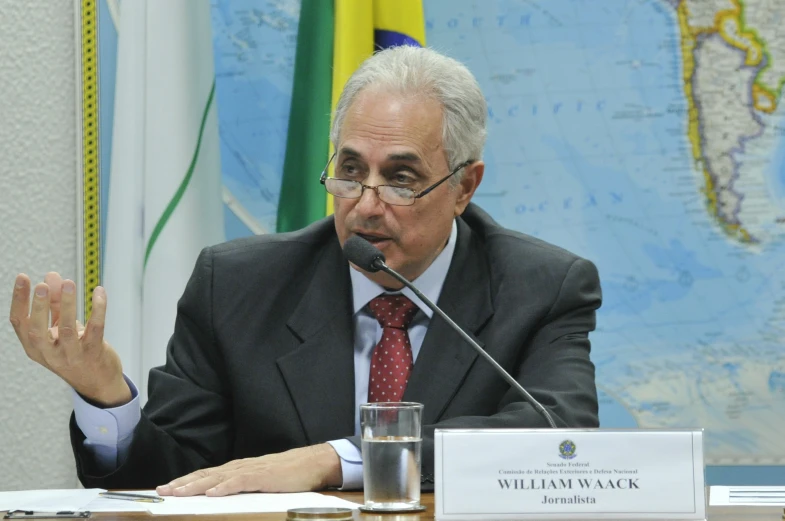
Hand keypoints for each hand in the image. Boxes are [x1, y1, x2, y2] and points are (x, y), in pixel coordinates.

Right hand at [9, 272, 130, 405]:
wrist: (98, 382)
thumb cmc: (74, 351)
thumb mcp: (59, 329)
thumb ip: (55, 304)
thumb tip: (51, 276)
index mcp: (35, 347)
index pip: (19, 323)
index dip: (19, 300)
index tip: (23, 278)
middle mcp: (49, 354)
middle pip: (37, 331)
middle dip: (39, 307)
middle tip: (42, 285)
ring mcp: (72, 355)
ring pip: (67, 329)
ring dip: (67, 305)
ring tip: (69, 283)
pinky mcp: (94, 353)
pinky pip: (95, 329)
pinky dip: (98, 309)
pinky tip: (99, 292)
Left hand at [156, 444, 342, 495]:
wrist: (312, 463)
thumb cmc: (288, 474)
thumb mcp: (260, 481)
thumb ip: (242, 486)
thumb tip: (223, 496)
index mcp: (238, 468)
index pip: (206, 474)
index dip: (186, 481)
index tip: (167, 488)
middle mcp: (240, 466)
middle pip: (205, 474)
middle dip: (183, 483)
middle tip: (162, 490)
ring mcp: (251, 470)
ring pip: (217, 477)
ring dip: (196, 485)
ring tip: (178, 492)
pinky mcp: (263, 476)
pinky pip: (240, 481)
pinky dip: (224, 487)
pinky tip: (211, 493)